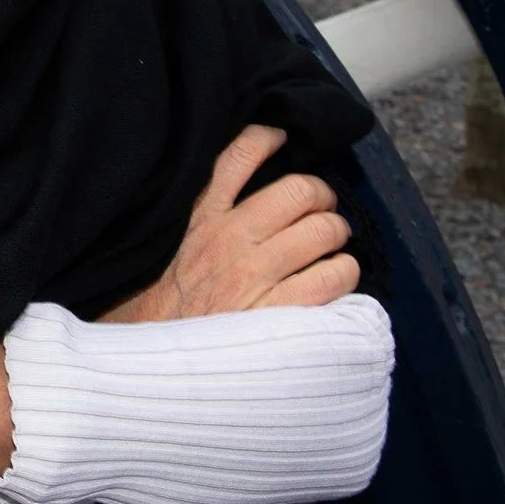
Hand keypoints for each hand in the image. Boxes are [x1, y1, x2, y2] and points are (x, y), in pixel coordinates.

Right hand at [103, 124, 358, 322]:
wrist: (159, 366)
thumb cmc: (168, 308)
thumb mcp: (170, 247)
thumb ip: (201, 218)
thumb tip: (240, 194)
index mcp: (201, 219)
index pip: (237, 156)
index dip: (269, 138)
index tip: (284, 138)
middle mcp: (230, 238)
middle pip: (300, 190)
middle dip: (321, 197)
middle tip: (321, 212)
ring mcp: (257, 273)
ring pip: (324, 230)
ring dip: (336, 237)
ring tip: (330, 248)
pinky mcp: (280, 309)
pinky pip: (334, 276)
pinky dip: (345, 274)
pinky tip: (336, 280)